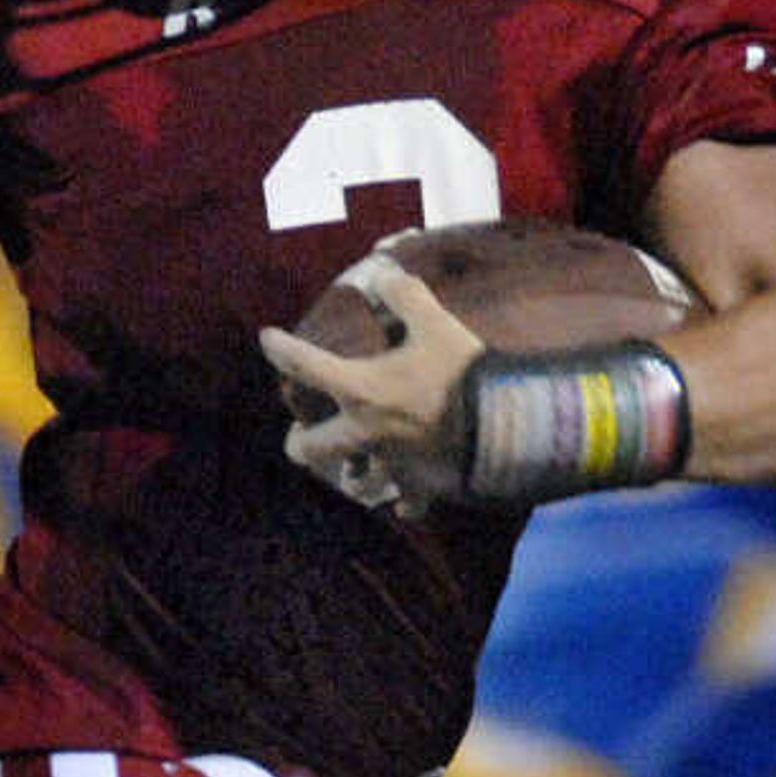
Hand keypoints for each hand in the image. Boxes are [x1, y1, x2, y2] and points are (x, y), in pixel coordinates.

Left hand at [258, 254, 485, 518]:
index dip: (280, 349)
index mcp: (361, 391)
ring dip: (349, 471)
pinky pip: (407, 502)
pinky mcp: (420, 485)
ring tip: (353, 460)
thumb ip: (405, 296)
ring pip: (353, 481)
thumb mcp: (437, 324)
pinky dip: (404, 500)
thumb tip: (381, 275)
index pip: (305, 366)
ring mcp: (389, 465)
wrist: (509, 425)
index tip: (266, 338)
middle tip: (304, 428)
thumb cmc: (465, 373)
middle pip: (309, 449)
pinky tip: (403, 501)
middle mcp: (364, 434)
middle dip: (299, 441)